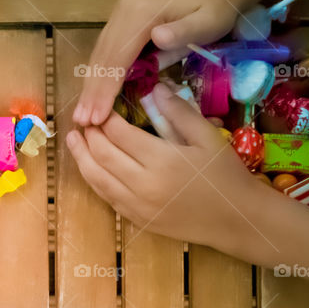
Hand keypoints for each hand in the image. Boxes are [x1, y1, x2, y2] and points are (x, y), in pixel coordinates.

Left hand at [67, 86, 268, 247]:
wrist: (235, 219)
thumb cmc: (224, 175)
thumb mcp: (207, 137)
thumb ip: (178, 112)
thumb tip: (154, 88)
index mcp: (160, 160)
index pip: (119, 133)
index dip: (105, 118)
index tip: (100, 106)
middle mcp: (142, 184)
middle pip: (102, 155)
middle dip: (88, 135)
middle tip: (82, 121)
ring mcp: (136, 205)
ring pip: (97, 179)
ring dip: (81, 158)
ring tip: (73, 141)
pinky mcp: (135, 219)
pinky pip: (106, 197)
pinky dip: (94, 180)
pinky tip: (90, 167)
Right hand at [74, 0, 242, 125]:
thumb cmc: (214, 8)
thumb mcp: (206, 21)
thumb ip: (182, 31)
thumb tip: (157, 38)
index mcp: (140, 13)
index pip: (117, 57)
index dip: (105, 90)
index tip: (96, 117)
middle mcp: (123, 11)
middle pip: (102, 57)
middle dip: (92, 92)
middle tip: (82, 122)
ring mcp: (120, 14)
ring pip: (99, 55)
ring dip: (91, 86)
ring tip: (81, 115)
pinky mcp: (122, 20)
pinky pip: (106, 51)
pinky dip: (98, 75)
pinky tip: (93, 95)